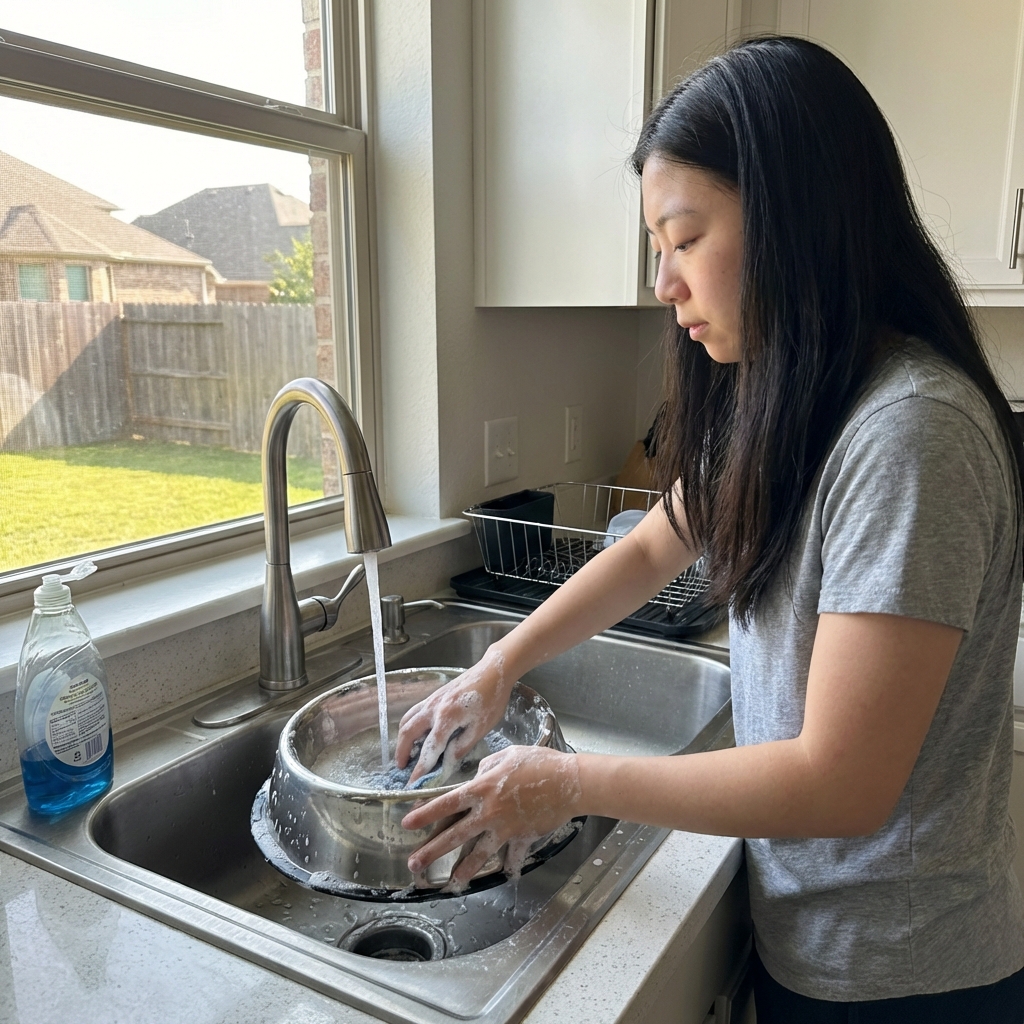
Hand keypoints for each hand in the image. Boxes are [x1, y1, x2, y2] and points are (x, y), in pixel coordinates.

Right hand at [395, 647, 513, 781]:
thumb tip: (446, 763)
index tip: (413, 783)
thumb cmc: (491, 699)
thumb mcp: (481, 728)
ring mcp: (431, 699)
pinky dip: (409, 725)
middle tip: (402, 768)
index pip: (429, 748)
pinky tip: (416, 733)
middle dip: (401, 752)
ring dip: (402, 738)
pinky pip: (414, 712)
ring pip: (407, 719)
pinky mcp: (434, 695)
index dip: (420, 768)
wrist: (493, 671)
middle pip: (408, 732)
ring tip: (405, 753)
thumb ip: (461, 746)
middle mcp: (434, 707)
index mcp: (447, 717)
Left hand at [401, 745, 581, 888]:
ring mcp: (505, 828)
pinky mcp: (523, 838)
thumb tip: (477, 774)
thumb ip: (487, 767)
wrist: (569, 782)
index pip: (446, 803)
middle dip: (431, 851)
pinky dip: (510, 867)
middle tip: (414, 863)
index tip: (407, 823)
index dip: (425, 814)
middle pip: (454, 835)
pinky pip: (513, 857)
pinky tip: (506, 875)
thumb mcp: (508, 755)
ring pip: (479, 854)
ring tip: (450, 883)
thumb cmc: (539, 763)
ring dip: (463, 870)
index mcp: (482, 788)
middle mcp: (489, 812)